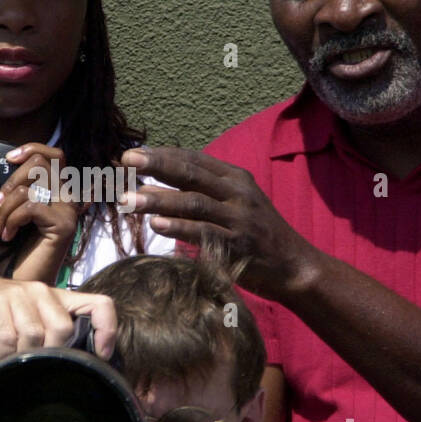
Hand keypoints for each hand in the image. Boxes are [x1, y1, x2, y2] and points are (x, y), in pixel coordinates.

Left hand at [0, 143, 80, 280]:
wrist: (18, 284)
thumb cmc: (14, 252)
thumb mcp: (12, 211)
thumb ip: (18, 189)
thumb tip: (8, 165)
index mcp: (56, 193)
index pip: (54, 155)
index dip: (32, 149)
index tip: (9, 158)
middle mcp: (67, 199)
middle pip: (41, 164)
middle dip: (10, 182)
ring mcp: (68, 212)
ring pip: (32, 185)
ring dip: (5, 207)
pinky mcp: (63, 225)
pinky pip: (31, 206)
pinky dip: (12, 219)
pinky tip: (7, 235)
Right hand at [0, 276, 116, 360]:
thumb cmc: (4, 316)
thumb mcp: (34, 322)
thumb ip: (56, 337)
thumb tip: (80, 370)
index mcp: (60, 298)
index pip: (100, 305)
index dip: (107, 330)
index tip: (101, 355)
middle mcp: (43, 291)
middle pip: (63, 328)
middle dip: (52, 353)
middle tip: (37, 364)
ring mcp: (19, 293)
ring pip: (34, 334)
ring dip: (24, 356)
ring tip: (15, 362)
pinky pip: (8, 336)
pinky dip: (4, 354)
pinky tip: (0, 358)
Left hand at [119, 147, 311, 301]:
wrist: (295, 267)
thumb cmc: (258, 235)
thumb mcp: (234, 204)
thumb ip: (199, 193)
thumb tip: (151, 187)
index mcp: (235, 178)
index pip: (192, 159)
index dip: (161, 155)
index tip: (131, 155)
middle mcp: (238, 193)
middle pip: (190, 174)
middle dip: (156, 166)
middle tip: (125, 162)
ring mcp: (239, 218)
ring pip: (194, 202)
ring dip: (158, 199)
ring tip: (127, 200)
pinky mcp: (239, 246)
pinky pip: (205, 233)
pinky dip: (180, 228)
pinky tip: (157, 225)